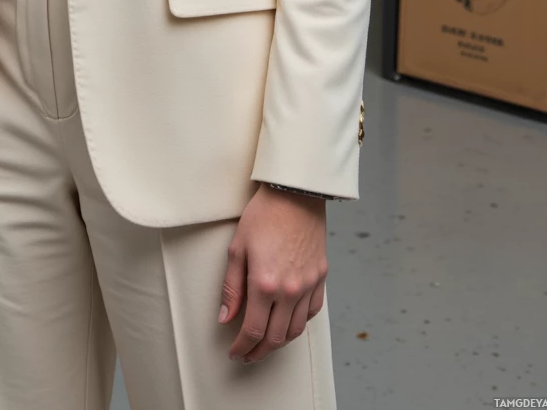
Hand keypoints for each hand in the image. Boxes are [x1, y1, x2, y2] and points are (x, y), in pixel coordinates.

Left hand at [218, 183, 327, 364]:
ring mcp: (308, 285)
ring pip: (296, 330)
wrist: (295, 193)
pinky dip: (299, 323)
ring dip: (279, 342)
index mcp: (265, 283)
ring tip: (266, 343)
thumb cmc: (264, 215)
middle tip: (247, 353)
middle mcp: (290, 290)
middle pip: (275, 337)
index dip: (242, 346)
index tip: (235, 351)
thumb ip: (231, 288)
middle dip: (259, 351)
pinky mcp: (320, 277)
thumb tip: (226, 318)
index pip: (253, 330)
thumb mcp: (237, 248)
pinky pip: (312, 312)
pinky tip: (288, 322)